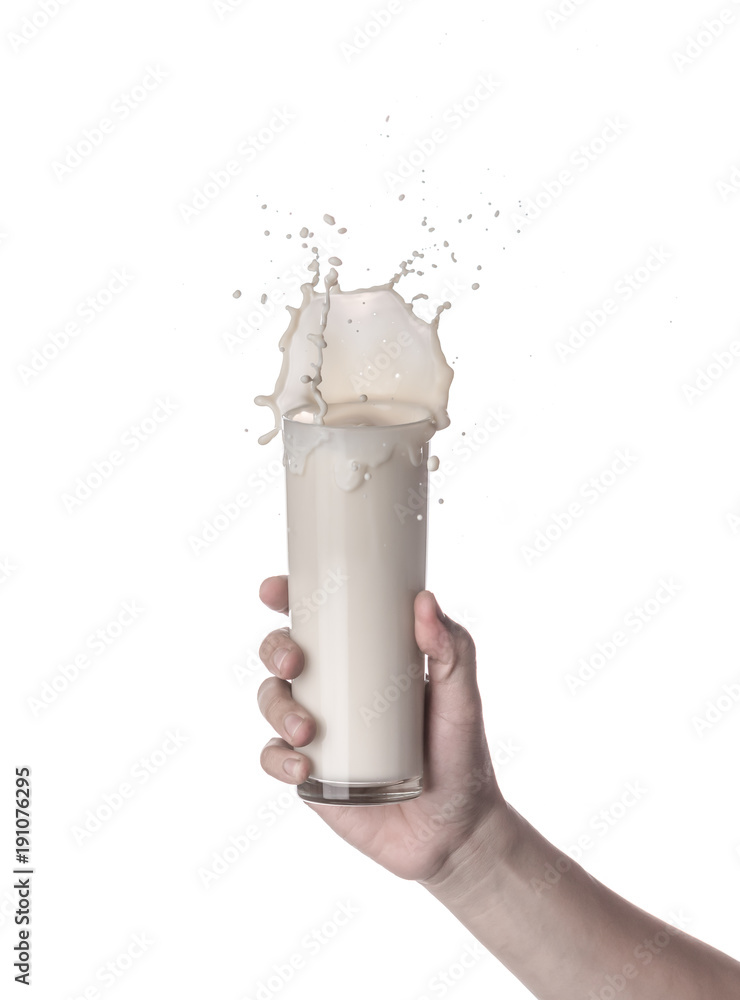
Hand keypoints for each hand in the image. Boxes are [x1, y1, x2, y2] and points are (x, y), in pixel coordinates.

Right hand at [257, 575, 514, 884]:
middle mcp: (334, 688)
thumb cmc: (461, 754)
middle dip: (275, 649)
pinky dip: (277, 758)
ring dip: (276, 706)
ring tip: (305, 730)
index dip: (288, 596)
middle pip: (282, 653)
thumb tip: (425, 601)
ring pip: (271, 700)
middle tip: (295, 663)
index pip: (319, 617)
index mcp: (365, 658)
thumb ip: (453, 651)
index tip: (276, 591)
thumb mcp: (462, 699)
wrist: (456, 833)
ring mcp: (317, 731)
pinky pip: (272, 757)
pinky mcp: (310, 774)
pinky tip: (303, 764)